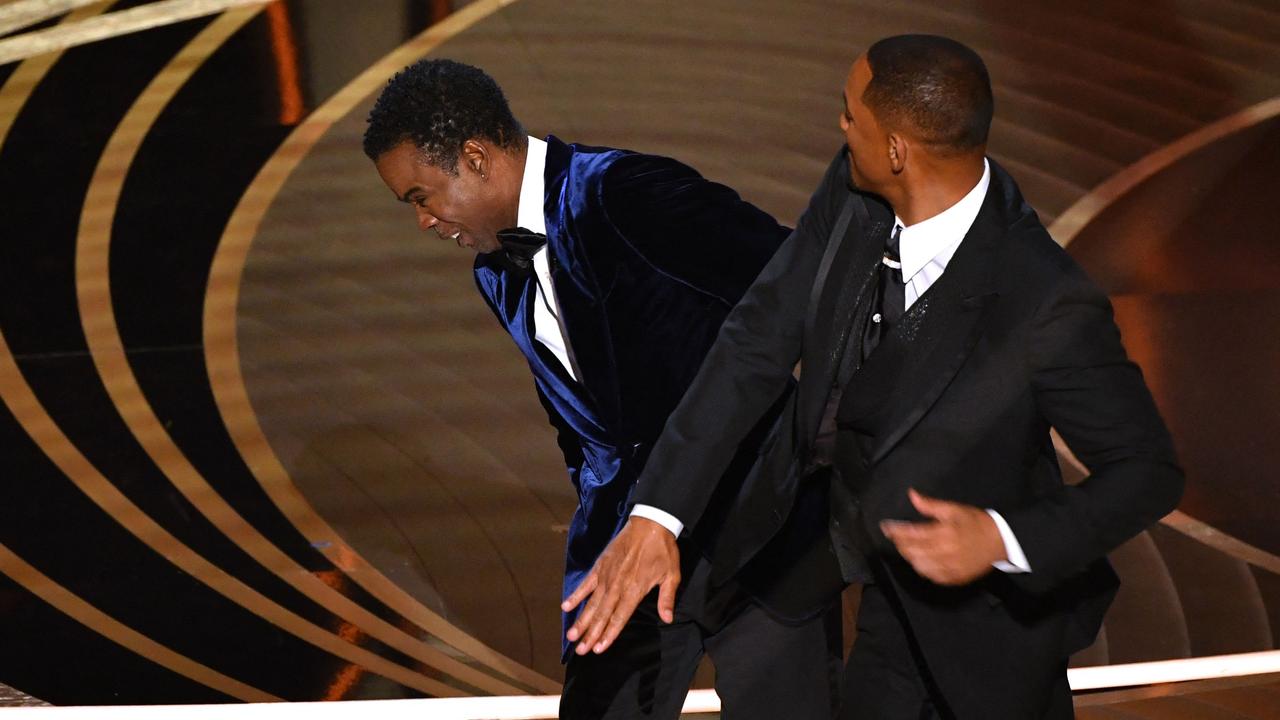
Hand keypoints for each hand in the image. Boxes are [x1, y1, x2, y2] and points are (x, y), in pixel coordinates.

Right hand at [560, 517, 680, 654]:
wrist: (650, 524)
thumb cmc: (663, 551)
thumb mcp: (671, 575)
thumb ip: (666, 598)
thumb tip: (667, 619)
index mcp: (634, 590)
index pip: (619, 618)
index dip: (609, 634)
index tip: (598, 649)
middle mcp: (617, 586)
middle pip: (602, 614)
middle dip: (591, 634)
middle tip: (580, 650)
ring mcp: (606, 576)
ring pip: (591, 603)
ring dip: (581, 620)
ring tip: (571, 635)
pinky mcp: (600, 566)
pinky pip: (586, 584)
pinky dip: (576, 595)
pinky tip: (566, 607)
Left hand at [880, 488, 1004, 585]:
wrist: (1001, 542)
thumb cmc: (976, 523)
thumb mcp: (954, 509)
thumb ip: (930, 505)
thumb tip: (912, 495)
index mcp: (943, 534)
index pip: (911, 534)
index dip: (895, 531)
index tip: (885, 527)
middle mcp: (944, 553)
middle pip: (912, 552)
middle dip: (900, 544)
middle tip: (896, 536)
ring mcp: (949, 568)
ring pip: (919, 566)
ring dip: (909, 557)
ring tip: (907, 547)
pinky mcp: (954, 578)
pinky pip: (931, 577)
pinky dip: (922, 569)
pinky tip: (920, 561)